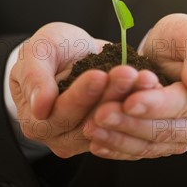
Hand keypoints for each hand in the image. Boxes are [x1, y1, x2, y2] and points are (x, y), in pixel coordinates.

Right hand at [9, 22, 160, 157]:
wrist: (70, 52)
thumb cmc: (50, 49)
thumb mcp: (39, 50)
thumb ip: (35, 75)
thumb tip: (40, 107)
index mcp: (36, 121)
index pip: (61, 112)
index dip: (81, 94)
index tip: (99, 75)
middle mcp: (60, 136)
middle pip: (90, 121)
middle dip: (111, 95)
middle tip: (128, 73)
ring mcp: (86, 136)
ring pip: (112, 122)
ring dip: (130, 99)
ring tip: (144, 78)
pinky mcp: (110, 129)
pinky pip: (127, 120)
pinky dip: (140, 101)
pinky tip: (151, 84)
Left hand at [86, 14, 186, 159]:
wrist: (175, 49)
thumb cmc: (184, 37)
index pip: (182, 104)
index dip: (155, 104)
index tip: (129, 100)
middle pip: (164, 130)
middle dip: (130, 123)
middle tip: (100, 114)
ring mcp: (184, 135)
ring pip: (150, 144)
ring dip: (119, 139)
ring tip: (92, 128)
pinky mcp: (165, 142)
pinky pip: (141, 150)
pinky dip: (118, 149)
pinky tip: (97, 143)